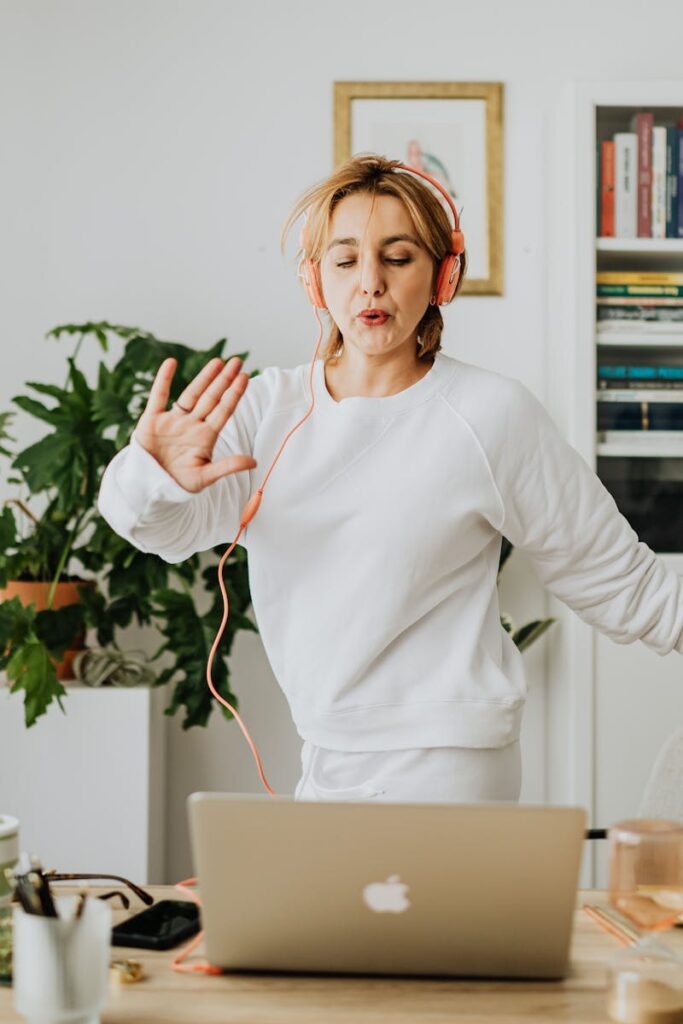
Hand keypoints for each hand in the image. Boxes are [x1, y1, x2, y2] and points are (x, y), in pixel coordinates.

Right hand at [134, 356, 257, 492]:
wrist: (150, 488)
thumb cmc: (179, 484)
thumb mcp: (205, 476)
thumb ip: (227, 466)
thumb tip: (254, 462)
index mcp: (205, 437)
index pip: (223, 411)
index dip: (234, 394)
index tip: (245, 377)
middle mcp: (192, 425)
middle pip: (211, 398)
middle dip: (224, 380)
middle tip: (237, 361)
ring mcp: (173, 421)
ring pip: (191, 394)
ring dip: (204, 378)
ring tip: (217, 362)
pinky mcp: (152, 421)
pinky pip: (158, 396)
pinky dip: (163, 379)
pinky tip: (171, 362)